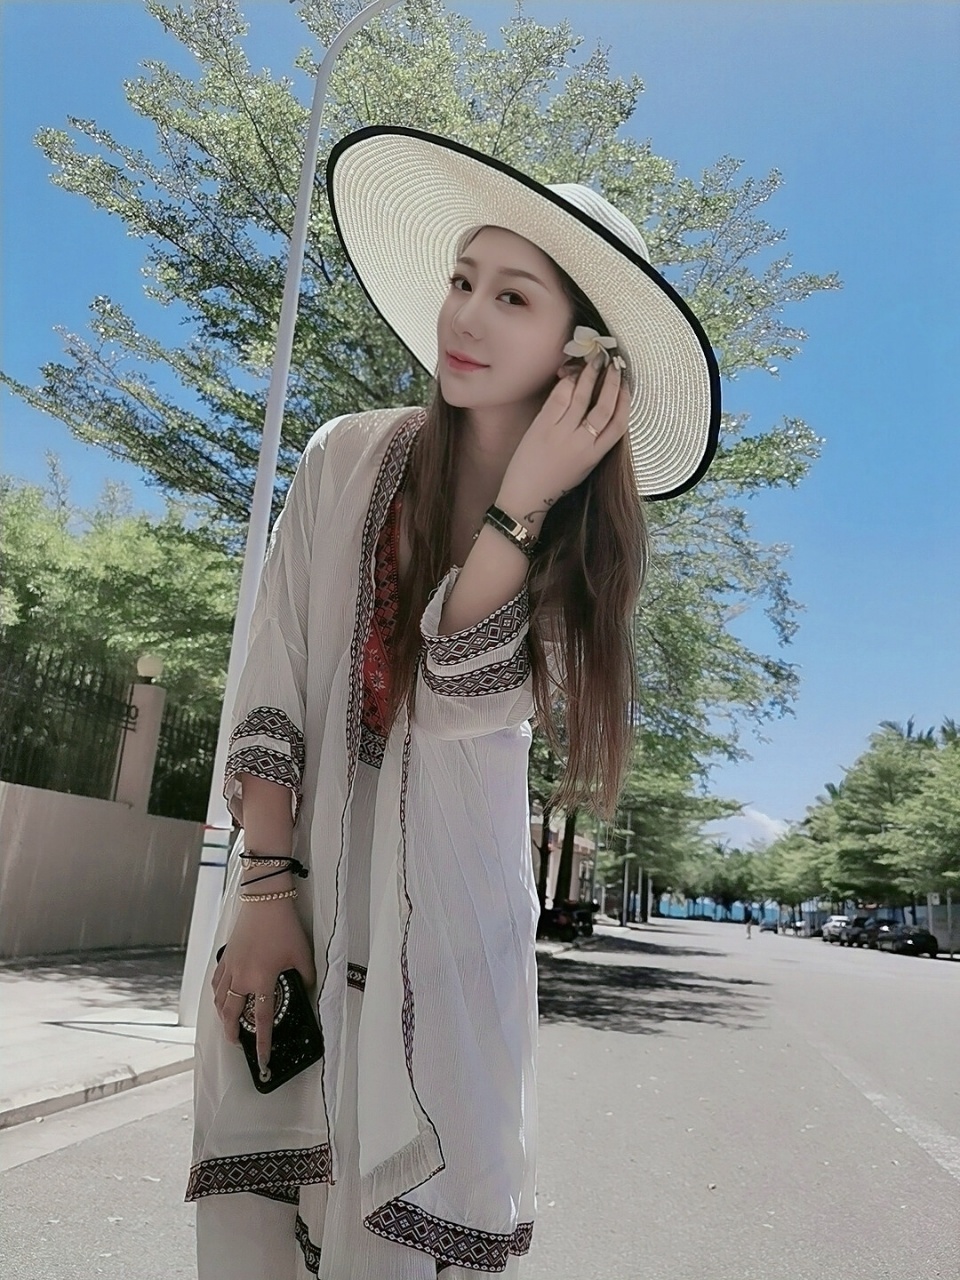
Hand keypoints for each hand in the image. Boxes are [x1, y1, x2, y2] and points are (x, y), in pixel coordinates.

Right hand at [212, 901, 315, 1073]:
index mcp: (262, 980)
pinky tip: (221, 996)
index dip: (262, 1042)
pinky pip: (216, 983)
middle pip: (230, 1015)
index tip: (262, 1058)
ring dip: (223, 1016)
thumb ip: (306, 976)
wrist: (264, 900)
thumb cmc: (283, 925)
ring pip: (219, 1001)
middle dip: (233, 1033)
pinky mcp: (225, 956)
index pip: (262, 1020)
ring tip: (228, 1024)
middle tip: (238, 1043)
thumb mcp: (302, 954)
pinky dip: (217, 995)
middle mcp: (241, 977)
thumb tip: (306, 988)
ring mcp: (230, 967)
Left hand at [499, 355, 629, 518]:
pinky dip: (567, 383)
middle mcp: (582, 443)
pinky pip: (560, 397)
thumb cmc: (554, 482)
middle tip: (614, 365)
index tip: (626, 385)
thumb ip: (594, 443)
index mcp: (596, 455)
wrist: (526, 497)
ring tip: (596, 360)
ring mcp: (562, 434)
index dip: (625, 401)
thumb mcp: (584, 466)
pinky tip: (571, 374)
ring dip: (591, 375)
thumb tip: (601, 410)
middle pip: (605, 406)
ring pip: (583, 396)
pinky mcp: (542, 427)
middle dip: (612, 382)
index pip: (620, 424)